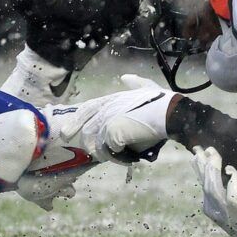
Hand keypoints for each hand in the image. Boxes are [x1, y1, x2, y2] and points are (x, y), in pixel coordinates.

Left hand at [52, 78, 170, 162]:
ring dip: (109, 154)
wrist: (170, 113)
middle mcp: (105, 109)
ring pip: (99, 145)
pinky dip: (120, 158)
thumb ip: (135, 83)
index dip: (75, 121)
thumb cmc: (161, 102)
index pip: (86, 110)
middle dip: (88, 145)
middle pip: (87, 131)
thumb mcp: (145, 88)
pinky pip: (110, 152)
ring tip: (122, 158)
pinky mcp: (113, 133)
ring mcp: (107, 120)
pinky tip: (130, 158)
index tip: (67, 133)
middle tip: (93, 154)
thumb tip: (126, 77)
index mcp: (110, 99)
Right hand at [195, 147, 236, 236]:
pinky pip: (232, 192)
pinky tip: (230, 170)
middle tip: (201, 148)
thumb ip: (226, 190)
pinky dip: (232, 179)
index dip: (198, 167)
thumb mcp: (234, 205)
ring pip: (214, 186)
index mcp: (212, 207)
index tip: (196, 152)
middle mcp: (215, 209)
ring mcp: (226, 210)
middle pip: (206, 183)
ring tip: (212, 153)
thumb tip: (224, 169)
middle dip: (202, 163)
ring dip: (213, 168)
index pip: (202, 183)